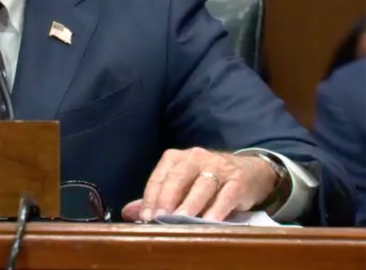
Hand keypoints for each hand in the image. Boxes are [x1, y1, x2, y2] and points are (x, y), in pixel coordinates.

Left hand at [122, 147, 278, 221]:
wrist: (250, 171)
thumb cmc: (208, 180)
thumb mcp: (182, 185)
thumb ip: (157, 198)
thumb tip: (129, 213)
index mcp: (176, 158)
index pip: (159, 178)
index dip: (150, 198)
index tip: (144, 218)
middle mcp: (195, 157)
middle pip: (177, 178)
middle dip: (167, 199)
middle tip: (159, 219)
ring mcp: (218, 166)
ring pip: (201, 186)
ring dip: (190, 205)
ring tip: (180, 221)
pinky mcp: (238, 179)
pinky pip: (225, 195)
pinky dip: (217, 209)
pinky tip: (209, 222)